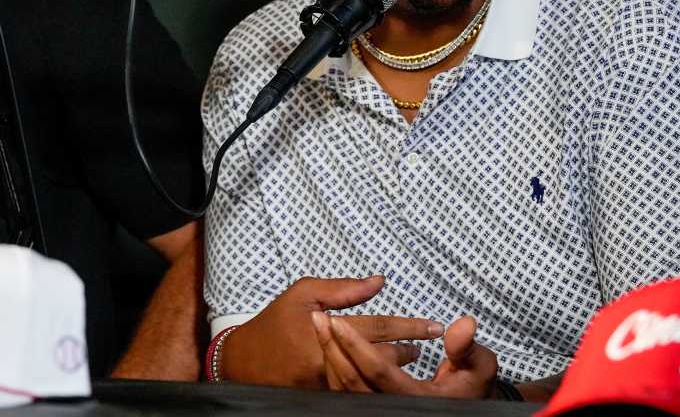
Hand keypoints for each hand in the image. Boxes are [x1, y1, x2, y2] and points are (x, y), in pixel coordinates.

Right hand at [220, 275, 443, 388]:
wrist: (245, 361)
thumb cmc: (276, 322)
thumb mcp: (304, 293)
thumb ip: (343, 289)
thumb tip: (379, 281)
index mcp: (326, 330)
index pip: (378, 328)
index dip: (409, 327)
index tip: (434, 326)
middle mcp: (329, 360)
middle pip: (381, 357)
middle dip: (407, 350)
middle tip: (424, 343)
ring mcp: (327, 383)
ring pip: (373, 378)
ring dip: (395, 368)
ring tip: (412, 357)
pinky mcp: (324, 397)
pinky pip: (356, 391)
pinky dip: (374, 382)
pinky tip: (387, 376)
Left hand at [313, 310, 497, 398]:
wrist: (459, 408)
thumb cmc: (470, 389)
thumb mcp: (479, 368)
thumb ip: (467, 347)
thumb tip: (462, 323)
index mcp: (414, 398)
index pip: (377, 371)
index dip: (355, 345)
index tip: (336, 320)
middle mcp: (391, 408)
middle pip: (350, 379)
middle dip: (332, 346)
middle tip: (318, 317)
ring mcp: (377, 410)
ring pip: (342, 387)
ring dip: (329, 354)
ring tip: (319, 323)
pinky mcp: (370, 407)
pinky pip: (343, 392)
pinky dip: (333, 366)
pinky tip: (328, 342)